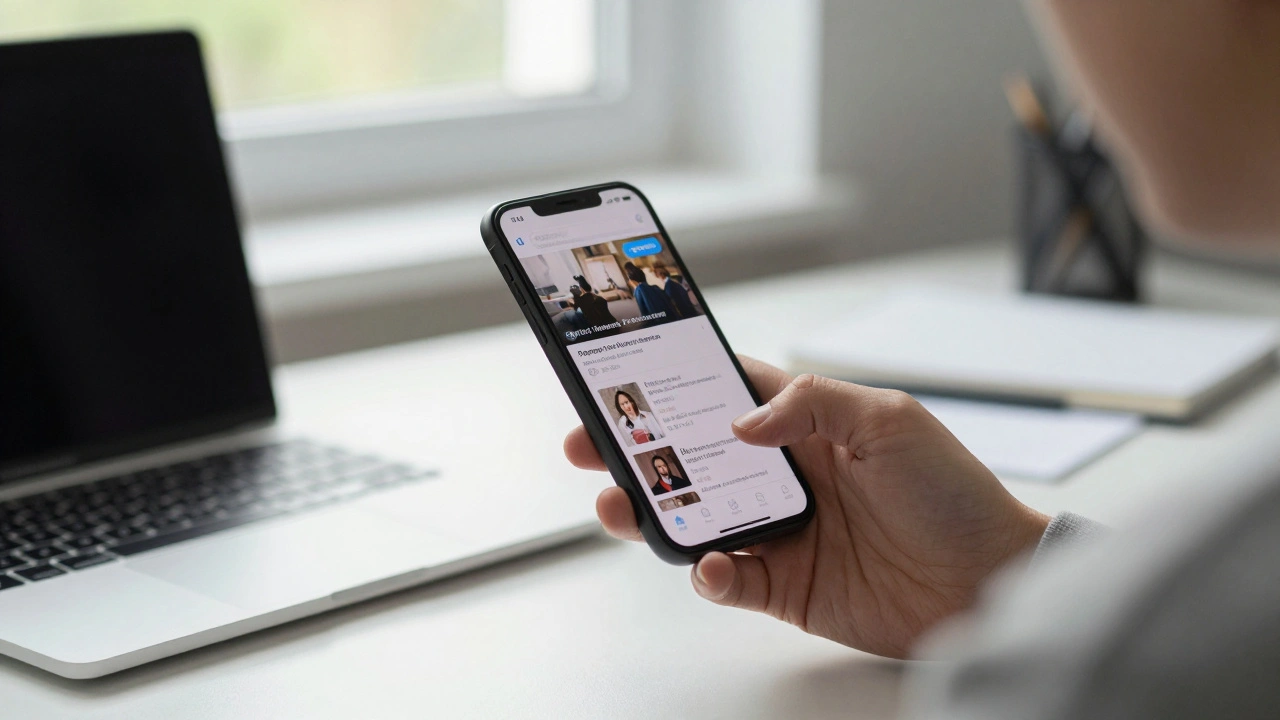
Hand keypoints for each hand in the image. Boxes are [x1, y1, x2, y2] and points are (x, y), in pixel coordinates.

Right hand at [564, 356, 1048, 657]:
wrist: (992, 583)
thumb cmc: (955, 495)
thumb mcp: (890, 421)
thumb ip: (813, 404)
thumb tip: (741, 422)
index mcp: (809, 426)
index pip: (727, 394)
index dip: (674, 385)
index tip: (624, 376)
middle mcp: (787, 477)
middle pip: (693, 457)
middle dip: (638, 450)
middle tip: (590, 445)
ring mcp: (783, 532)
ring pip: (696, 518)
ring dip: (653, 512)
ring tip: (621, 505)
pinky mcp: (786, 586)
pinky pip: (728, 579)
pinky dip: (707, 574)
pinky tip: (710, 565)